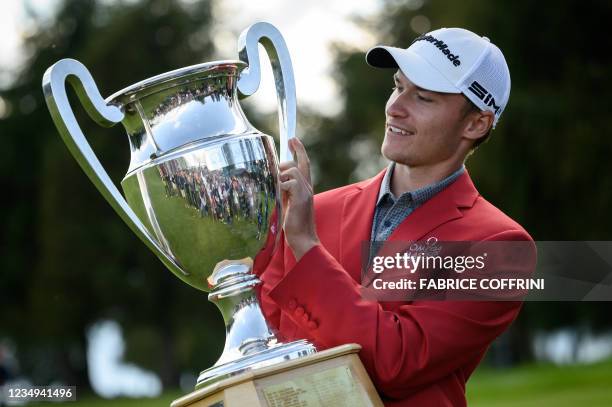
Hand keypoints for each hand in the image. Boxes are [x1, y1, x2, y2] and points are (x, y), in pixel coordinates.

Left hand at [279, 138, 319, 259]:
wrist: (302, 239)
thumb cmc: (293, 224)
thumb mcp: (287, 202)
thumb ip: (284, 190)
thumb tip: (274, 178)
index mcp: (305, 187)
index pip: (304, 164)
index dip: (299, 150)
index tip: (293, 139)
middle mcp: (308, 186)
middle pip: (302, 162)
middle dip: (297, 149)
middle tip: (289, 142)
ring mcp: (305, 191)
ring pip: (292, 170)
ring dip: (281, 174)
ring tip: (278, 187)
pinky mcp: (301, 197)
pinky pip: (287, 182)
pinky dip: (280, 186)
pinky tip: (279, 197)